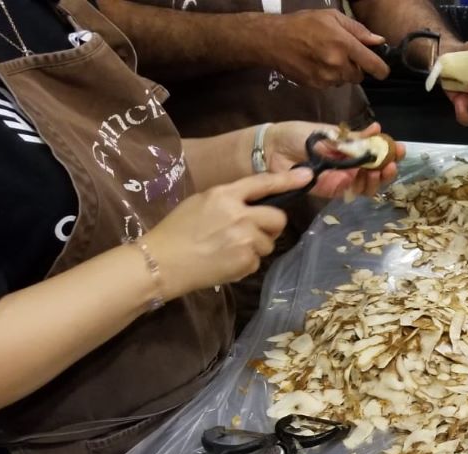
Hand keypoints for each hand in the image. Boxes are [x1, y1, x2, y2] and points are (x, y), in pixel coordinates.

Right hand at [143, 170, 311, 298]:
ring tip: (229, 249)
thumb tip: (253, 205)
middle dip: (271, 226)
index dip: (287, 180)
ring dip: (256, 247)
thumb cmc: (176, 231)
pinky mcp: (246, 262)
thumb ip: (228, 201)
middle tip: (253, 232)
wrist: (161, 263)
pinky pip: (257, 261)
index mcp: (224, 195)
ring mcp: (245, 239)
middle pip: (278, 218)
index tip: (307, 176)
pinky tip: (225, 262)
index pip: (263, 183)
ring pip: (269, 242)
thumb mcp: (200, 203)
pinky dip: (246, 263)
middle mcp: (239, 214)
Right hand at [263, 10, 389, 88]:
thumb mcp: (332, 17)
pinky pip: (331, 85)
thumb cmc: (304, 23)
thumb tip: (379, 41)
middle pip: (359, 75)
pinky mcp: (316, 86)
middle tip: (343, 54)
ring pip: (345, 80)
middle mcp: (337, 64)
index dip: (382, 69)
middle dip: (356, 67)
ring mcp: (326, 78)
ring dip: (342, 72)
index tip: (382, 70)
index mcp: (344, 45)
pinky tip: (317, 64)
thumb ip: (358, 30)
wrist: (273, 40)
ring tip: (327, 57)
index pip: (374, 65)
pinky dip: (329, 77)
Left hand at [266, 121, 402, 196]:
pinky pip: (346, 191)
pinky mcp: (329, 191)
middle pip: (375, 174)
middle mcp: (349, 166)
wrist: (272, 148)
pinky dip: (352, 185)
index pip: (376, 154)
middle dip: (387, 169)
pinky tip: (353, 175)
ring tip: (378, 171)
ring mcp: (340, 180)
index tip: (399, 149)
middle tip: (391, 164)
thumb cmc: (298, 135)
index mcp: (351, 150)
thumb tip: (376, 129)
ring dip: (375, 180)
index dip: (389, 153)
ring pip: (366, 186)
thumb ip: (352, 137)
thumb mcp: (329, 131)